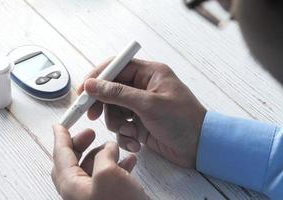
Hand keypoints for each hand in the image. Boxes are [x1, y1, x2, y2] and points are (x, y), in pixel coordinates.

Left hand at [51, 125, 147, 199]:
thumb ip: (103, 156)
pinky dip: (116, 166)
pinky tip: (129, 160)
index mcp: (71, 185)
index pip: (60, 156)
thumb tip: (106, 149)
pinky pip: (107, 179)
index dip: (61, 138)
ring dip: (103, 154)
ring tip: (115, 146)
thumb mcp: (109, 174)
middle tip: (91, 133)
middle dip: (81, 145)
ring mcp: (92, 198)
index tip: (59, 125)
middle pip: (73, 162)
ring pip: (92, 169)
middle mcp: (78, 193)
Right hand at [78, 58, 205, 167]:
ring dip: (116, 124)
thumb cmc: (182, 120)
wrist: (199, 147)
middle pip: (110, 90)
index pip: (116, 67)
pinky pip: (121, 126)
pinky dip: (124, 136)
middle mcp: (143, 87)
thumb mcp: (148, 104)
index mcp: (149, 74)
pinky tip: (136, 142)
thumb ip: (117, 93)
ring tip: (130, 132)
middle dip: (102, 104)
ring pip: (113, 110)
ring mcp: (140, 106)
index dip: (97, 77)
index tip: (83, 91)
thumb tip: (92, 84)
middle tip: (91, 115)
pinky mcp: (139, 123)